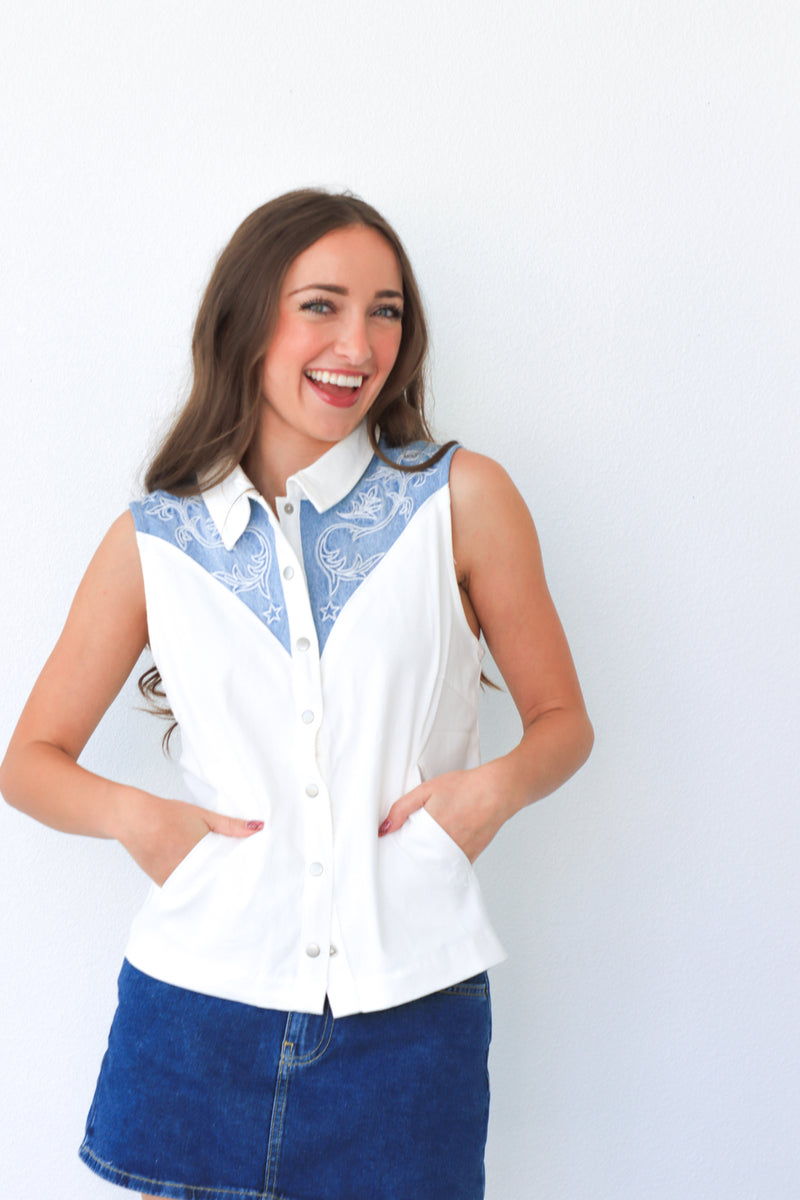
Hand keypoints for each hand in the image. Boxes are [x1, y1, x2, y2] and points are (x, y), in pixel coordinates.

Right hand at [114, 791, 263, 886]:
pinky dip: (193, 887)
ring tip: (225, 885)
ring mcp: (174, 880)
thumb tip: (258, 828)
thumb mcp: (203, 815)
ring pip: (200, 889)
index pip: (229, 872)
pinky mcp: (164, 884)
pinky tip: (202, 883)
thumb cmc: (168, 814)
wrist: (134, 819)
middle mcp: (188, 871)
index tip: (254, 879)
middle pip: (215, 883)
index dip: (241, 875)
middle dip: (228, 883)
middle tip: (246, 887)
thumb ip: (230, 825)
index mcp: (201, 854)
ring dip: (210, 887)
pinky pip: (184, 890)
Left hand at [378, 763, 512, 862]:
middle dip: (408, 862)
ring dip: (425, 865)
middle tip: (399, 860)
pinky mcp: (470, 856)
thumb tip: (384, 828)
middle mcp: (444, 846)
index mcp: (429, 831)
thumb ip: (402, 808)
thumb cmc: (465, 787)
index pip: (404, 852)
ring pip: (434, 868)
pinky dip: (442, 865)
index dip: (395, 853)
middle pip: (418, 863)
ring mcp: (458, 854)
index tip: (388, 853)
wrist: (498, 791)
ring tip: (417, 860)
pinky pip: (451, 867)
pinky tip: (437, 858)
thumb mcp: (427, 790)